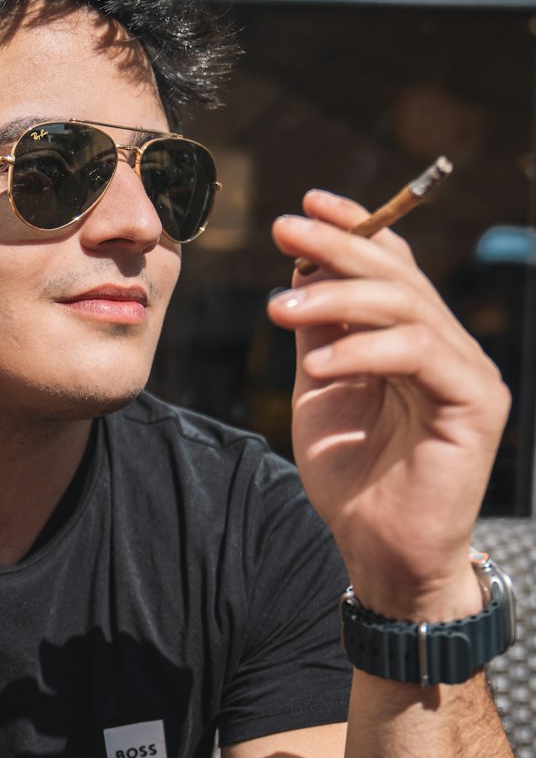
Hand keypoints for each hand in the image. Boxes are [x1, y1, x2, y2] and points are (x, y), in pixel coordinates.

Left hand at [267, 189, 509, 620]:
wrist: (379, 552)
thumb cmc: (350, 478)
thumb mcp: (320, 393)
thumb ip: (319, 335)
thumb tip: (301, 269)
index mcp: (412, 341)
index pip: (392, 267)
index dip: (355, 229)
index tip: (305, 206)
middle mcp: (446, 348)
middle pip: (399, 276)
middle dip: (339, 247)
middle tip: (285, 228)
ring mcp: (467, 373)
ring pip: (409, 308)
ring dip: (339, 299)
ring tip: (279, 310)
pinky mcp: (477, 404)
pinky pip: (421, 355)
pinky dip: (365, 352)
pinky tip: (318, 365)